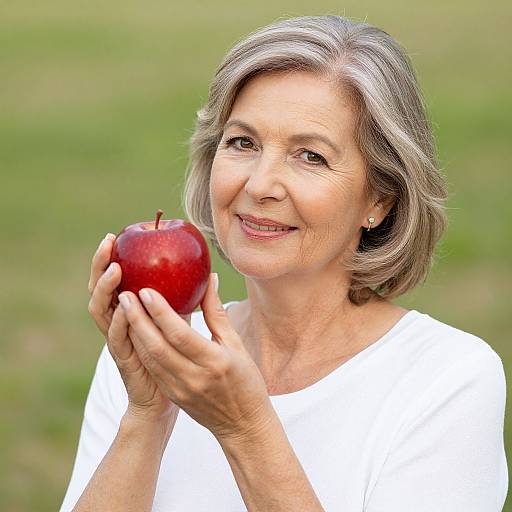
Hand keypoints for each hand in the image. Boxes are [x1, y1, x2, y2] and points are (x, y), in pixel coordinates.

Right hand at [87, 233, 190, 423]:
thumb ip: (191, 302)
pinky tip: (124, 308)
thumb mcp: (185, 325)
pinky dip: (118, 323)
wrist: (166, 403)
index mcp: (131, 314)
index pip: (115, 281)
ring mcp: (119, 343)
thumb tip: (210, 275)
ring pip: (102, 313)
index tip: (116, 235)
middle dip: (100, 266)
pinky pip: (117, 341)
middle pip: (101, 291)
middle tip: (108, 243)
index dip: (110, 259)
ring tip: (116, 269)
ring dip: (106, 290)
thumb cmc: (179, 361)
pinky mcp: (125, 362)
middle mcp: (119, 325)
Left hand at [117, 274, 273, 441]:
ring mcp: (181, 389)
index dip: (161, 313)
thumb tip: (209, 279)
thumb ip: (217, 313)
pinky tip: (135, 330)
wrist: (243, 425)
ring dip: (135, 332)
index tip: (146, 291)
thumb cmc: (246, 380)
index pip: (180, 334)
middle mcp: (194, 377)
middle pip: (158, 346)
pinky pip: (153, 368)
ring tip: (125, 308)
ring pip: (150, 358)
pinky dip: (142, 348)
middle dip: (138, 319)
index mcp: (214, 362)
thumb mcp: (236, 345)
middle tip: (125, 294)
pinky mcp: (173, 395)